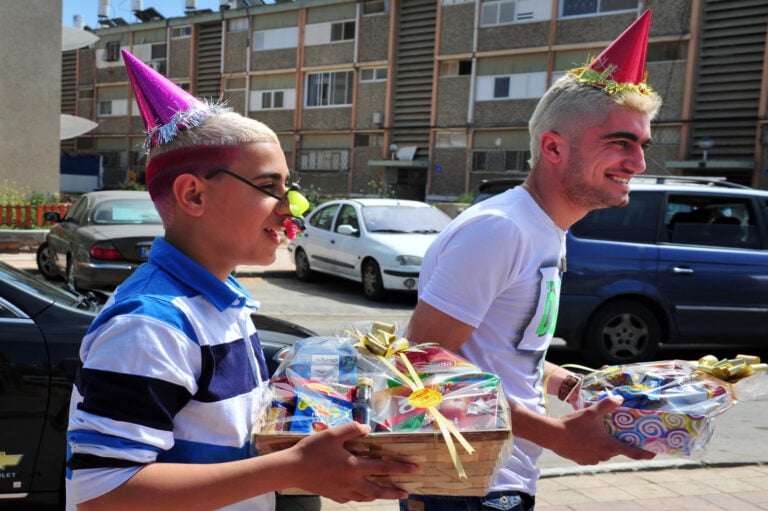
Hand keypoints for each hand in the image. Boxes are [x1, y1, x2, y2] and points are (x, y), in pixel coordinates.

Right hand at [289, 422, 417, 502]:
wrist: (291, 469)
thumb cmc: (312, 450)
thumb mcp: (332, 434)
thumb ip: (352, 429)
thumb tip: (367, 428)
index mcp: (354, 466)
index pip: (383, 468)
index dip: (400, 468)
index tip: (414, 469)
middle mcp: (351, 481)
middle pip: (378, 490)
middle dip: (394, 491)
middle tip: (405, 492)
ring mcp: (342, 491)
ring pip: (365, 497)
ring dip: (378, 496)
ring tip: (385, 494)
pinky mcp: (332, 495)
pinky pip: (349, 498)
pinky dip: (357, 496)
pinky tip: (357, 494)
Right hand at [553, 395, 655, 464]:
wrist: (552, 436)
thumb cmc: (573, 425)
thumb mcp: (591, 412)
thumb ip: (607, 404)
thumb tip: (619, 398)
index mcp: (609, 446)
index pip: (633, 453)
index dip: (645, 453)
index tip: (654, 453)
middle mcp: (604, 456)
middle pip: (616, 450)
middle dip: (617, 442)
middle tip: (615, 432)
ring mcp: (592, 460)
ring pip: (603, 452)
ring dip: (602, 445)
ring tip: (595, 433)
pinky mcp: (582, 461)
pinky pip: (592, 455)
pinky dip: (591, 448)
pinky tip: (583, 438)